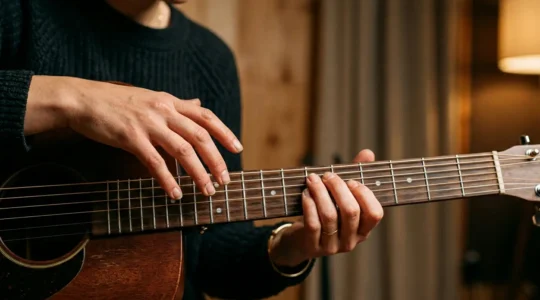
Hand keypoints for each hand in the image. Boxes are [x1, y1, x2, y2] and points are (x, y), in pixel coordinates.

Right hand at [24, 76, 241, 198]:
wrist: (83, 100)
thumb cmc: (117, 101)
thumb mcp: (152, 97)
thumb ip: (177, 104)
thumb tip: (198, 103)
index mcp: (170, 102)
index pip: (205, 116)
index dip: (224, 132)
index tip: (237, 149)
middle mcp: (164, 110)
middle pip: (200, 136)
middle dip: (216, 160)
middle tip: (224, 180)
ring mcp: (148, 124)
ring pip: (182, 151)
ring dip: (198, 173)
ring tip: (206, 191)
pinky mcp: (130, 137)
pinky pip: (155, 162)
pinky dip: (168, 180)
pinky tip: (175, 194)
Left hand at [268, 149, 383, 266]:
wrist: (300, 240)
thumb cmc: (326, 212)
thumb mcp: (341, 196)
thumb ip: (355, 175)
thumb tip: (368, 153)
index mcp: (364, 229)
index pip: (375, 213)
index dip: (364, 194)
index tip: (351, 180)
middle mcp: (352, 241)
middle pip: (351, 211)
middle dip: (338, 188)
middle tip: (327, 175)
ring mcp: (333, 247)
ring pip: (330, 216)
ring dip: (320, 192)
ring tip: (312, 180)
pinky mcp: (314, 247)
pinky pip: (313, 224)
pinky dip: (309, 205)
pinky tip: (305, 193)